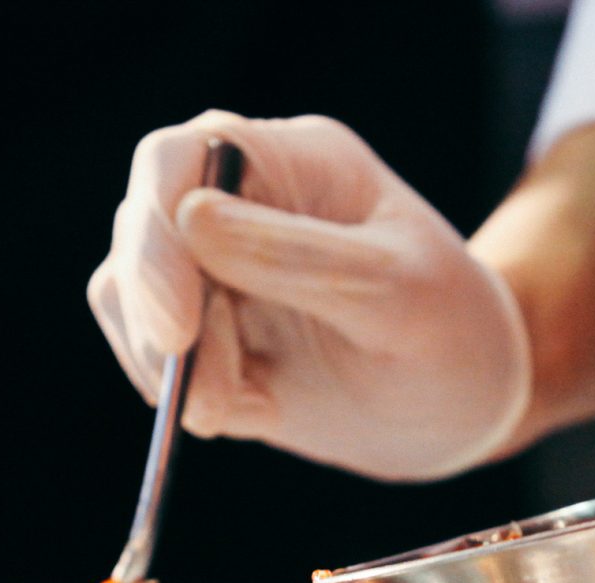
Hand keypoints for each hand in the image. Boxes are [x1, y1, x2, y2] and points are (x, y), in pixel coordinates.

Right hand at [88, 110, 529, 480]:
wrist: (464, 410)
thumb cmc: (453, 335)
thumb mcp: (396, 297)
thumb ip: (298, 257)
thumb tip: (190, 219)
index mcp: (290, 162)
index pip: (178, 160)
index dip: (156, 233)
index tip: (175, 323)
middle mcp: (238, 203)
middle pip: (141, 233)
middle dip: (161, 320)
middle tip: (213, 398)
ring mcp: (213, 270)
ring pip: (129, 299)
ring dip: (169, 368)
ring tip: (240, 408)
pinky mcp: (204, 336)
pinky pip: (150, 358)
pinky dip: (185, 397)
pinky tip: (252, 410)